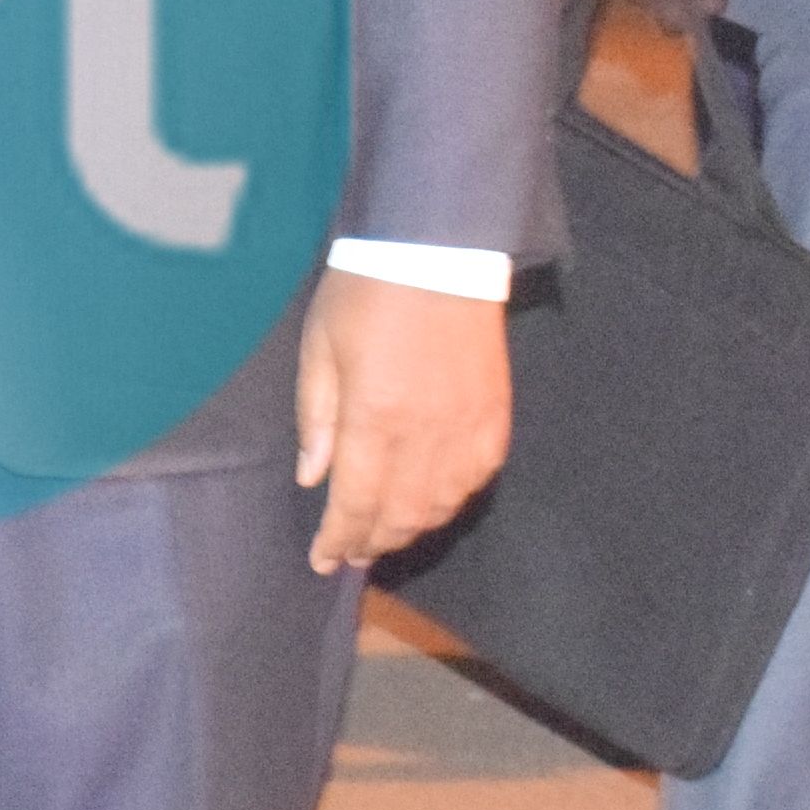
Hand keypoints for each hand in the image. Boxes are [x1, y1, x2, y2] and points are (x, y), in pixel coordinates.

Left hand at [297, 271, 509, 574]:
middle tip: (350, 553)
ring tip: (385, 534)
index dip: (338, 540)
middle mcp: (425, 434)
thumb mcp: (319, 349)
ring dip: (410, 529)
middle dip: (372, 542)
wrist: (437, 249)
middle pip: (400, 516)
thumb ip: (316, 419)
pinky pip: (476, 481)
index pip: (354, 504)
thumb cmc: (366, 292)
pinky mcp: (496, 418)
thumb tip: (313, 477)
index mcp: (374, 418)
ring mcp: (467, 429)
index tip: (323, 561)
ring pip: (441, 507)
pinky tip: (431, 503)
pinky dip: (450, 503)